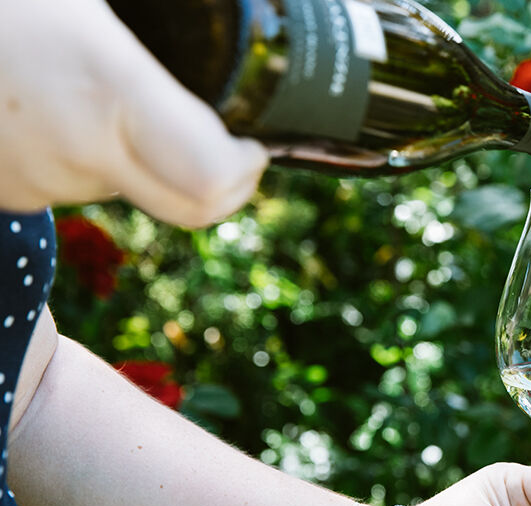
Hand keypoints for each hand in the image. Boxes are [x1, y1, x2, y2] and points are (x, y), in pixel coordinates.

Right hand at [0, 0, 267, 225]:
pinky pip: (69, 182)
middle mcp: (76, 151)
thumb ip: (165, 7)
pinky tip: (64, 102)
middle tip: (226, 137)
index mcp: (108, 90)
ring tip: (115, 92)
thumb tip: (219, 0)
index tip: (252, 137)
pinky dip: (87, 154)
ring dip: (143, 157)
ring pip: (125, 190)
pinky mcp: (0, 189)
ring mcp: (32, 180)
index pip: (210, 179)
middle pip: (187, 207)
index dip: (245, 168)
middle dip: (218, 179)